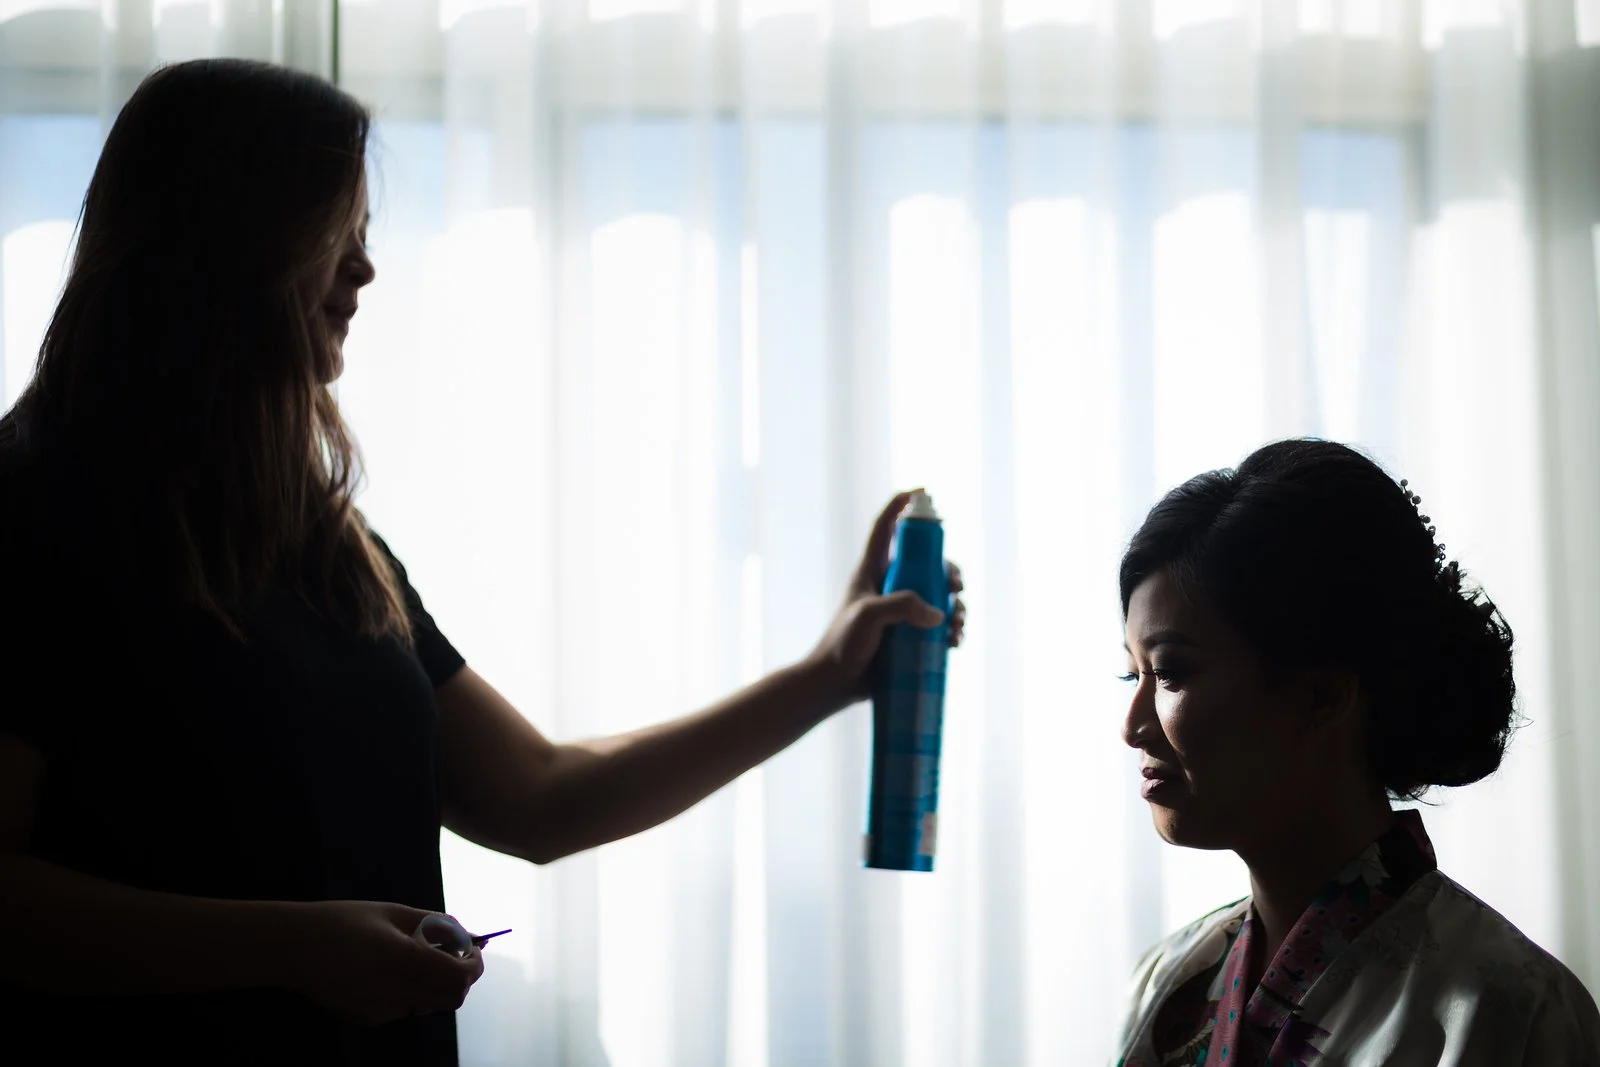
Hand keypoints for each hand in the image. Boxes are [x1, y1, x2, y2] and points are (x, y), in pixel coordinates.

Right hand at [285, 901, 484, 1024]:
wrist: (294, 947)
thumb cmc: (345, 921)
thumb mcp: (393, 912)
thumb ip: (434, 924)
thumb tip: (465, 934)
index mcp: (402, 958)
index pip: (458, 976)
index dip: (474, 965)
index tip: (475, 951)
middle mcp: (394, 989)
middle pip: (451, 998)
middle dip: (461, 978)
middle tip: (454, 955)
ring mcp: (381, 1009)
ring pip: (429, 1004)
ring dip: (435, 984)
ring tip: (415, 957)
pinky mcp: (368, 1018)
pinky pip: (405, 1007)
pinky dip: (411, 991)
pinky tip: (387, 971)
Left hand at [801, 489, 967, 711]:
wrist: (834, 685)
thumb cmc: (842, 645)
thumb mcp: (869, 617)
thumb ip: (902, 607)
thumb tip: (938, 613)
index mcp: (872, 570)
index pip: (886, 527)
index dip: (901, 504)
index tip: (923, 491)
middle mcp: (888, 585)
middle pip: (926, 563)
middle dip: (949, 570)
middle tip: (958, 586)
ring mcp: (899, 611)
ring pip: (938, 595)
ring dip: (956, 606)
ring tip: (958, 625)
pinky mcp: (908, 635)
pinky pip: (937, 624)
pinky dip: (951, 629)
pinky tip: (955, 641)